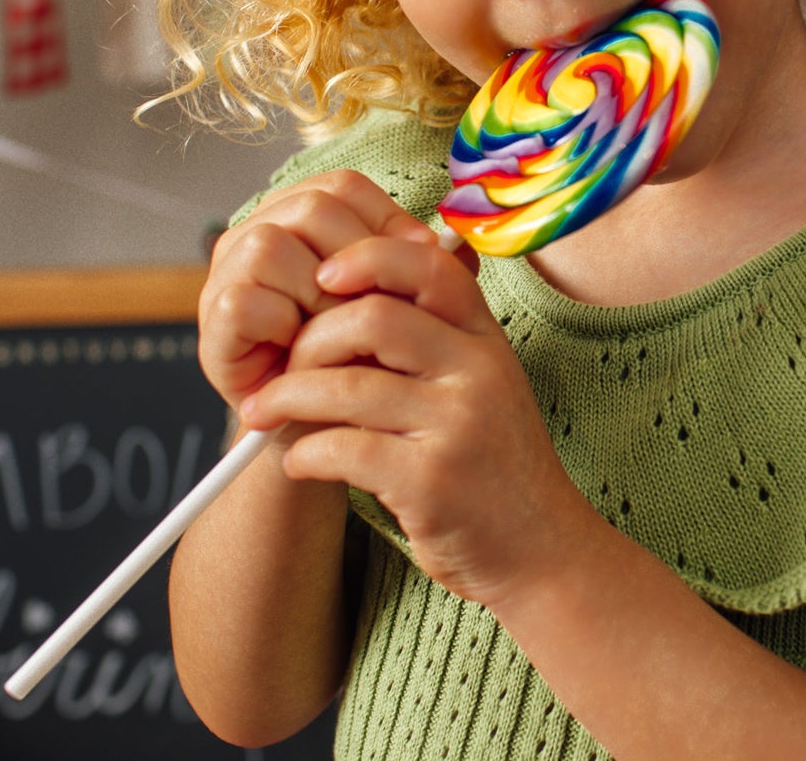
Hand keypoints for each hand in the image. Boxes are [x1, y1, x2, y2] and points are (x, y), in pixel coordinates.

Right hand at [199, 169, 436, 414]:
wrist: (327, 423)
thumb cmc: (362, 351)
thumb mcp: (401, 300)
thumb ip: (421, 265)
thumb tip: (443, 241)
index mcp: (304, 213)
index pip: (344, 187)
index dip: (386, 219)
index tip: (420, 260)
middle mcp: (259, 231)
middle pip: (310, 208)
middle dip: (354, 258)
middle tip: (372, 305)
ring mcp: (228, 274)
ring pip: (271, 247)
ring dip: (317, 295)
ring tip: (334, 331)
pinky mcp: (213, 322)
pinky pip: (245, 302)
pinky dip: (281, 327)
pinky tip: (298, 347)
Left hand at [237, 229, 594, 610]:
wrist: (539, 546)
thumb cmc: (494, 462)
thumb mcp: (484, 384)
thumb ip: (433, 341)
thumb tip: (345, 304)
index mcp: (486, 338)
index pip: (428, 267)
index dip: (369, 257)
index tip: (323, 276)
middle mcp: (478, 370)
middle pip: (373, 319)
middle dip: (310, 340)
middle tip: (283, 365)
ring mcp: (457, 424)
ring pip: (348, 386)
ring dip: (288, 398)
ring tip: (265, 412)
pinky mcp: (431, 481)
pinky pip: (343, 449)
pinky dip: (305, 453)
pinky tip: (300, 461)